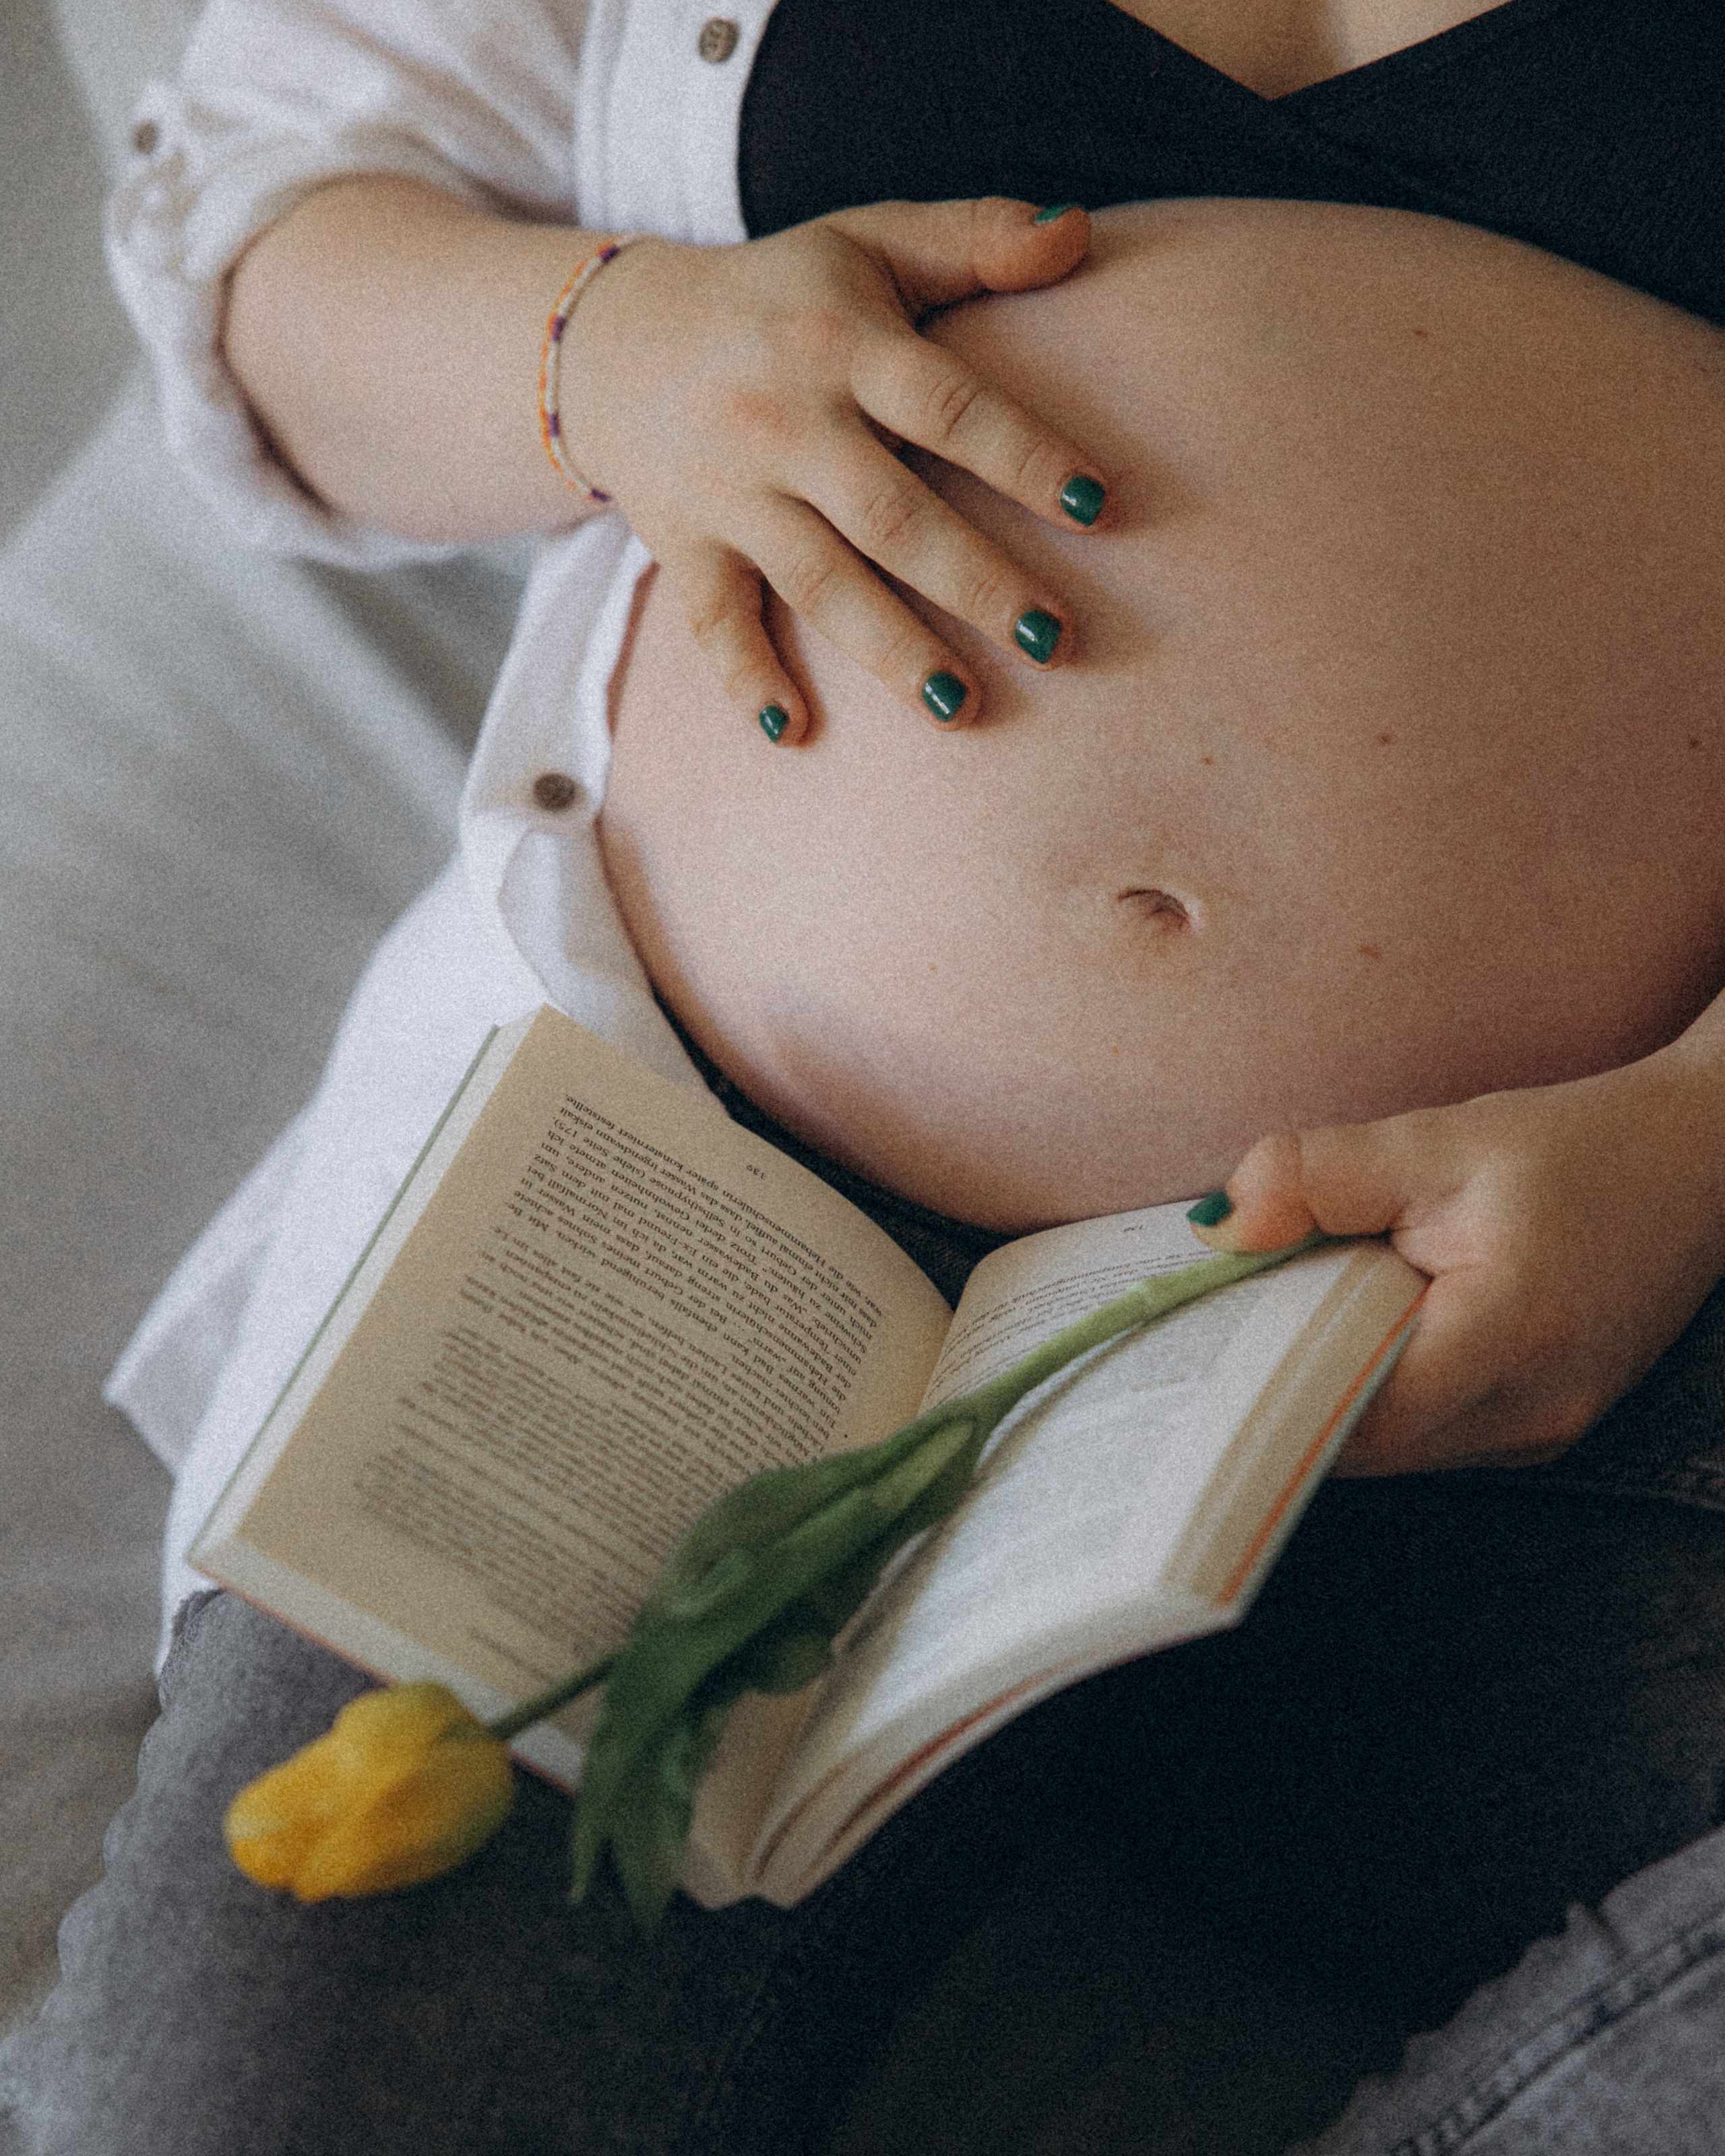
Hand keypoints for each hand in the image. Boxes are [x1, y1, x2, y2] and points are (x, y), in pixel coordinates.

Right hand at [563, 199, 1108, 740]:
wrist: (614, 338)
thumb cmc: (779, 296)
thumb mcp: (869, 242)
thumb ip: (974, 238)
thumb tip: (1077, 231)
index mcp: (839, 341)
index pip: (944, 403)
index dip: (1022, 456)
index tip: (1100, 508)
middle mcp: (782, 420)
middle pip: (890, 513)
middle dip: (975, 582)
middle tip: (1056, 639)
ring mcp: (729, 491)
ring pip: (817, 581)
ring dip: (890, 650)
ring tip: (963, 708)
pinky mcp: (686, 546)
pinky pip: (714, 621)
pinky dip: (747, 679)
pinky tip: (794, 733)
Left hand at [1188, 1044, 1724, 1473]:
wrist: (1700, 1160)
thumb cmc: (1576, 1145)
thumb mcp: (1437, 1138)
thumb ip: (1316, 1177)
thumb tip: (1215, 1226)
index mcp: (1509, 1340)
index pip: (1350, 1416)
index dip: (1264, 1390)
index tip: (1194, 1348)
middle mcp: (1532, 1413)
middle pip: (1362, 1444)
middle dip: (1283, 1392)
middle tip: (1209, 1331)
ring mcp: (1543, 1433)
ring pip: (1391, 1448)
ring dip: (1330, 1393)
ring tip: (1275, 1320)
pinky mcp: (1541, 1425)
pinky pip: (1428, 1432)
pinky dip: (1376, 1392)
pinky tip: (1345, 1331)